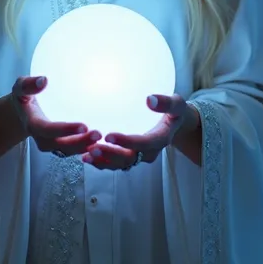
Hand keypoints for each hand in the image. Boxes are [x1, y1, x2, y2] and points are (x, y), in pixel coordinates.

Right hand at [11, 75, 101, 156]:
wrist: (21, 113)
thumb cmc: (23, 97)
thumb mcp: (20, 88)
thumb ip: (29, 85)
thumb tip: (43, 80)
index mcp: (34, 125)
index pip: (50, 130)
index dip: (66, 130)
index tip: (84, 126)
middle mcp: (43, 139)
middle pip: (62, 146)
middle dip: (80, 143)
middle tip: (98, 134)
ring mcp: (52, 144)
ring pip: (70, 151)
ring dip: (86, 147)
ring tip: (102, 139)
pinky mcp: (60, 145)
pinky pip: (73, 150)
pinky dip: (86, 148)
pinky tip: (101, 142)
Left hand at [82, 94, 199, 170]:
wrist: (176, 124)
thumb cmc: (175, 111)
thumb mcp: (176, 104)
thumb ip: (165, 103)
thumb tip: (149, 99)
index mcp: (160, 139)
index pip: (142, 143)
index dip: (125, 142)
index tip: (108, 135)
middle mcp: (149, 152)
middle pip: (128, 159)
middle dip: (110, 155)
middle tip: (92, 149)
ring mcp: (140, 156)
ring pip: (121, 164)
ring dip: (104, 162)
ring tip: (86, 156)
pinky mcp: (132, 156)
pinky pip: (117, 164)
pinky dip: (103, 162)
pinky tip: (87, 157)